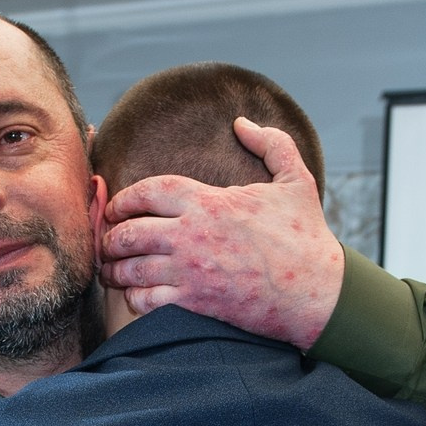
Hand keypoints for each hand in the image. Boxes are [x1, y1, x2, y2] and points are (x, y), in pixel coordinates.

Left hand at [101, 118, 344, 349]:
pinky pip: (146, 300)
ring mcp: (190, 270)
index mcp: (208, 201)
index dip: (125, 199)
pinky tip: (137, 296)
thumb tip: (242, 123)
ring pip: (131, 268)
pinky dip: (135, 298)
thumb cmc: (306, 237)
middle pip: (128, 232)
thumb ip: (271, 144)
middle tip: (108, 244)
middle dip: (111, 238)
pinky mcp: (195, 303)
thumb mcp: (295, 180)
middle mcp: (191, 234)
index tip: (118, 208)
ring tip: (113, 272)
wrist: (317, 291)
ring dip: (116, 271)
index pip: (147, 191)